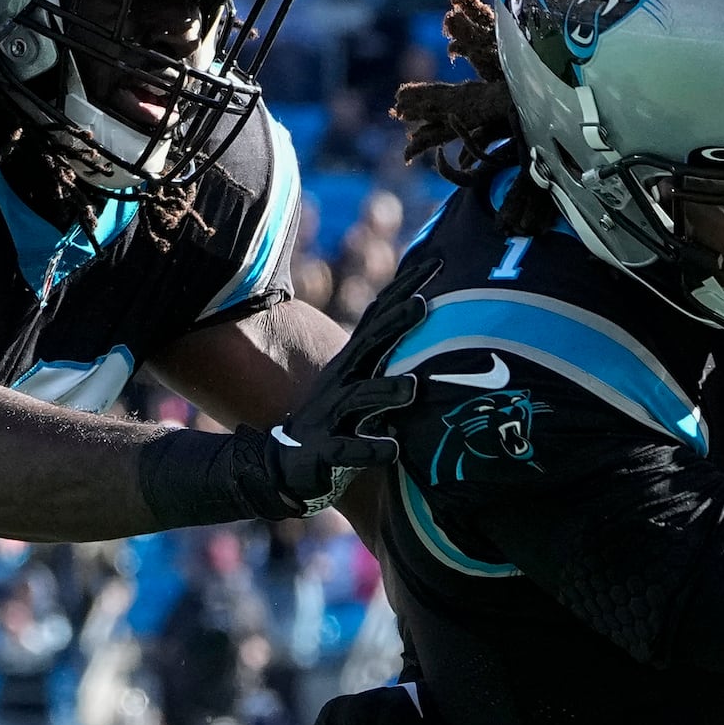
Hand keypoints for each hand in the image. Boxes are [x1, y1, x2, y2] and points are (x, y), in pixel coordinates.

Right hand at [266, 289, 430, 514]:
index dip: (405, 289)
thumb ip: (388, 357)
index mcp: (354, 363)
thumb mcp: (360, 382)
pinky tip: (392, 450)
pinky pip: (350, 450)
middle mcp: (344, 382)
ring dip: (386, 391)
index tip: (437, 261)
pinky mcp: (326, 451)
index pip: (381, 317)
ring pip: (361, 399)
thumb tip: (427, 326)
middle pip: (371, 346)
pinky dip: (371, 449)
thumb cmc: (336, 421)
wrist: (286, 464)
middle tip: (424, 303)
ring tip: (413, 388)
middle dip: (396, 324)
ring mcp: (333, 415)